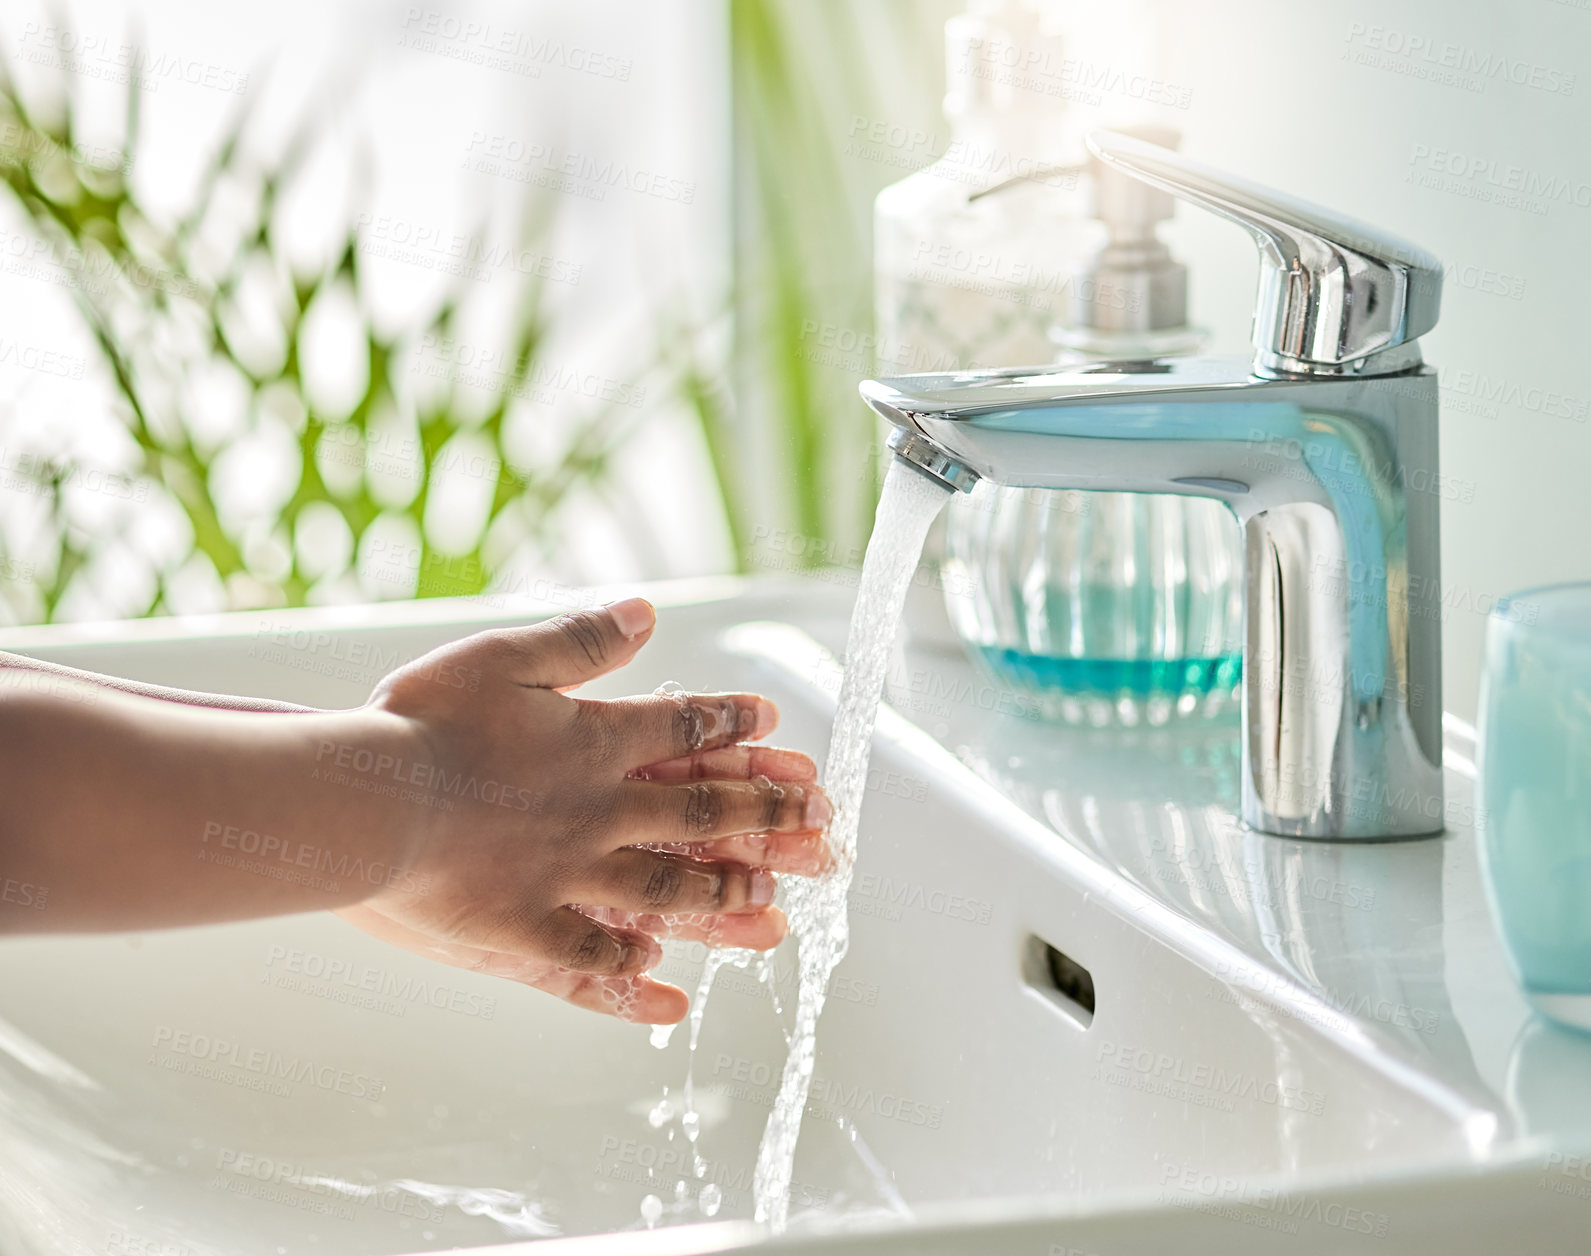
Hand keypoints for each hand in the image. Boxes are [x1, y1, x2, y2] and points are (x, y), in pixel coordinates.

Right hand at [337, 598, 829, 1023]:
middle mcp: (598, 814)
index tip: (774, 725)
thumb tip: (648, 612)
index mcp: (594, 743)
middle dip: (767, 818)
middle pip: (700, 817)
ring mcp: (568, 878)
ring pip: (665, 892)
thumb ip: (582, 639)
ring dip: (724, 899)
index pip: (683, 731)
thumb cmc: (423, 723)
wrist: (367, 803)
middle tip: (821, 826)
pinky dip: (631, 979)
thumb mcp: (504, 655)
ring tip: (773, 909)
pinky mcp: (526, 932)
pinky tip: (666, 985)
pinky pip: (591, 964)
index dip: (731, 725)